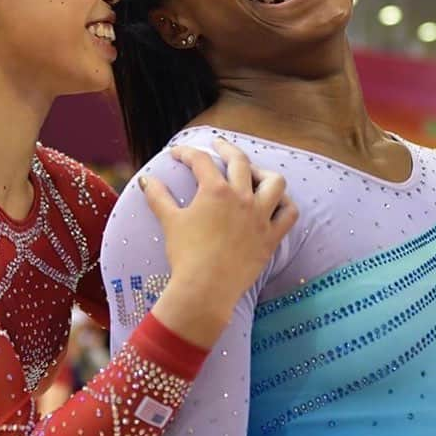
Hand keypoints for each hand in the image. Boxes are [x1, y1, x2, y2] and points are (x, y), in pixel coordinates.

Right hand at [142, 139, 297, 348]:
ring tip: (253, 174)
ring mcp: (261, 217)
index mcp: (216, 191)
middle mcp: (242, 198)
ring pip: (274, 182)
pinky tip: (275, 203)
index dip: (186, 152)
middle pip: (240, 161)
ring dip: (263, 173)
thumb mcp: (169, 221)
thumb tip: (146, 179)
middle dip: (226, 149)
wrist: (205, 289)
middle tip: (218, 146)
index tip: (177, 153)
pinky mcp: (271, 237)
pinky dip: (284, 204)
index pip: (201, 161)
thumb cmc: (185, 255)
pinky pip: (288, 214)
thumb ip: (158, 196)